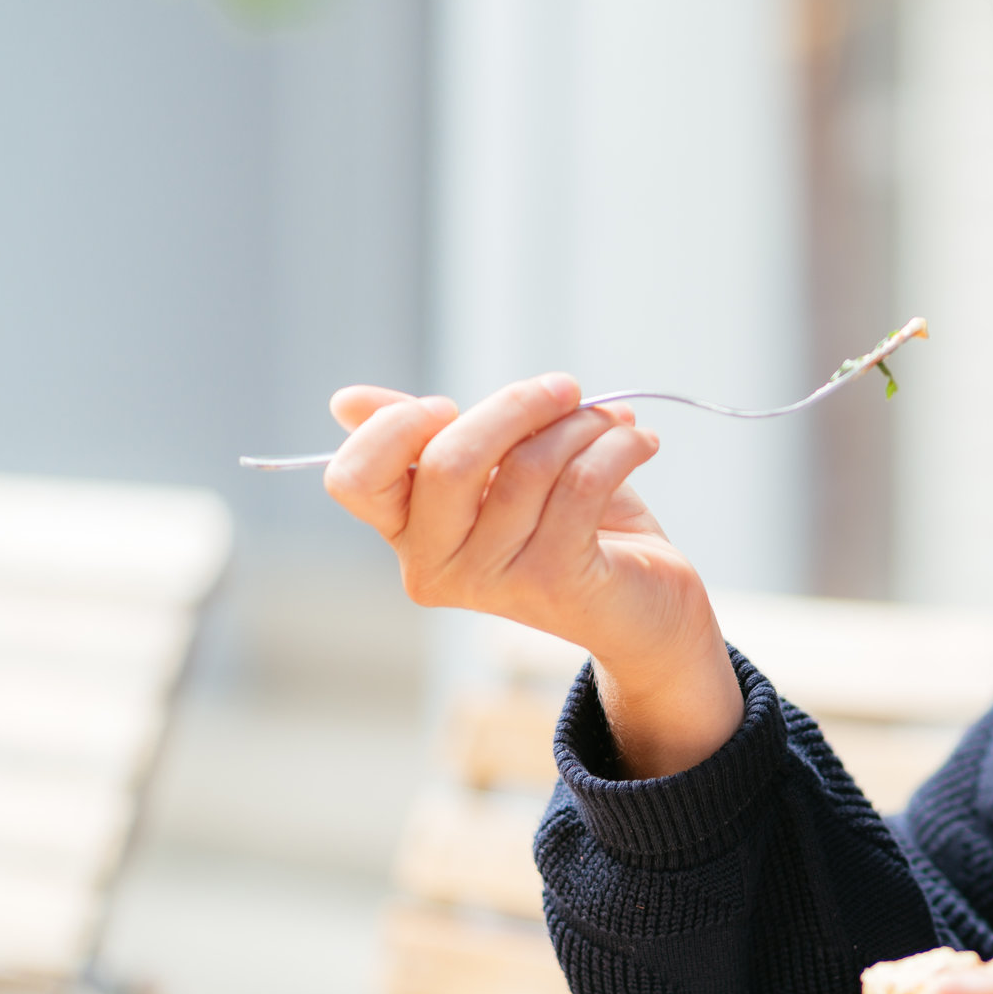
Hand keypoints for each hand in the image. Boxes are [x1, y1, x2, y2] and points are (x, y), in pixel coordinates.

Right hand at [323, 377, 739, 776]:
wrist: (646, 606)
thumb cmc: (569, 528)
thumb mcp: (497, 475)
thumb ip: (431, 440)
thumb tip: (346, 403)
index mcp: (409, 533)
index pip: (354, 481)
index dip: (393, 430)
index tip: (446, 405)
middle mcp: (437, 566)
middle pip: (449, 461)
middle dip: (515, 405)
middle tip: (566, 388)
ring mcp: (495, 581)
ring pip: (529, 466)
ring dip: (582, 425)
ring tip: (614, 422)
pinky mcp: (557, 581)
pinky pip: (583, 484)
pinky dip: (619, 447)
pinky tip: (639, 442)